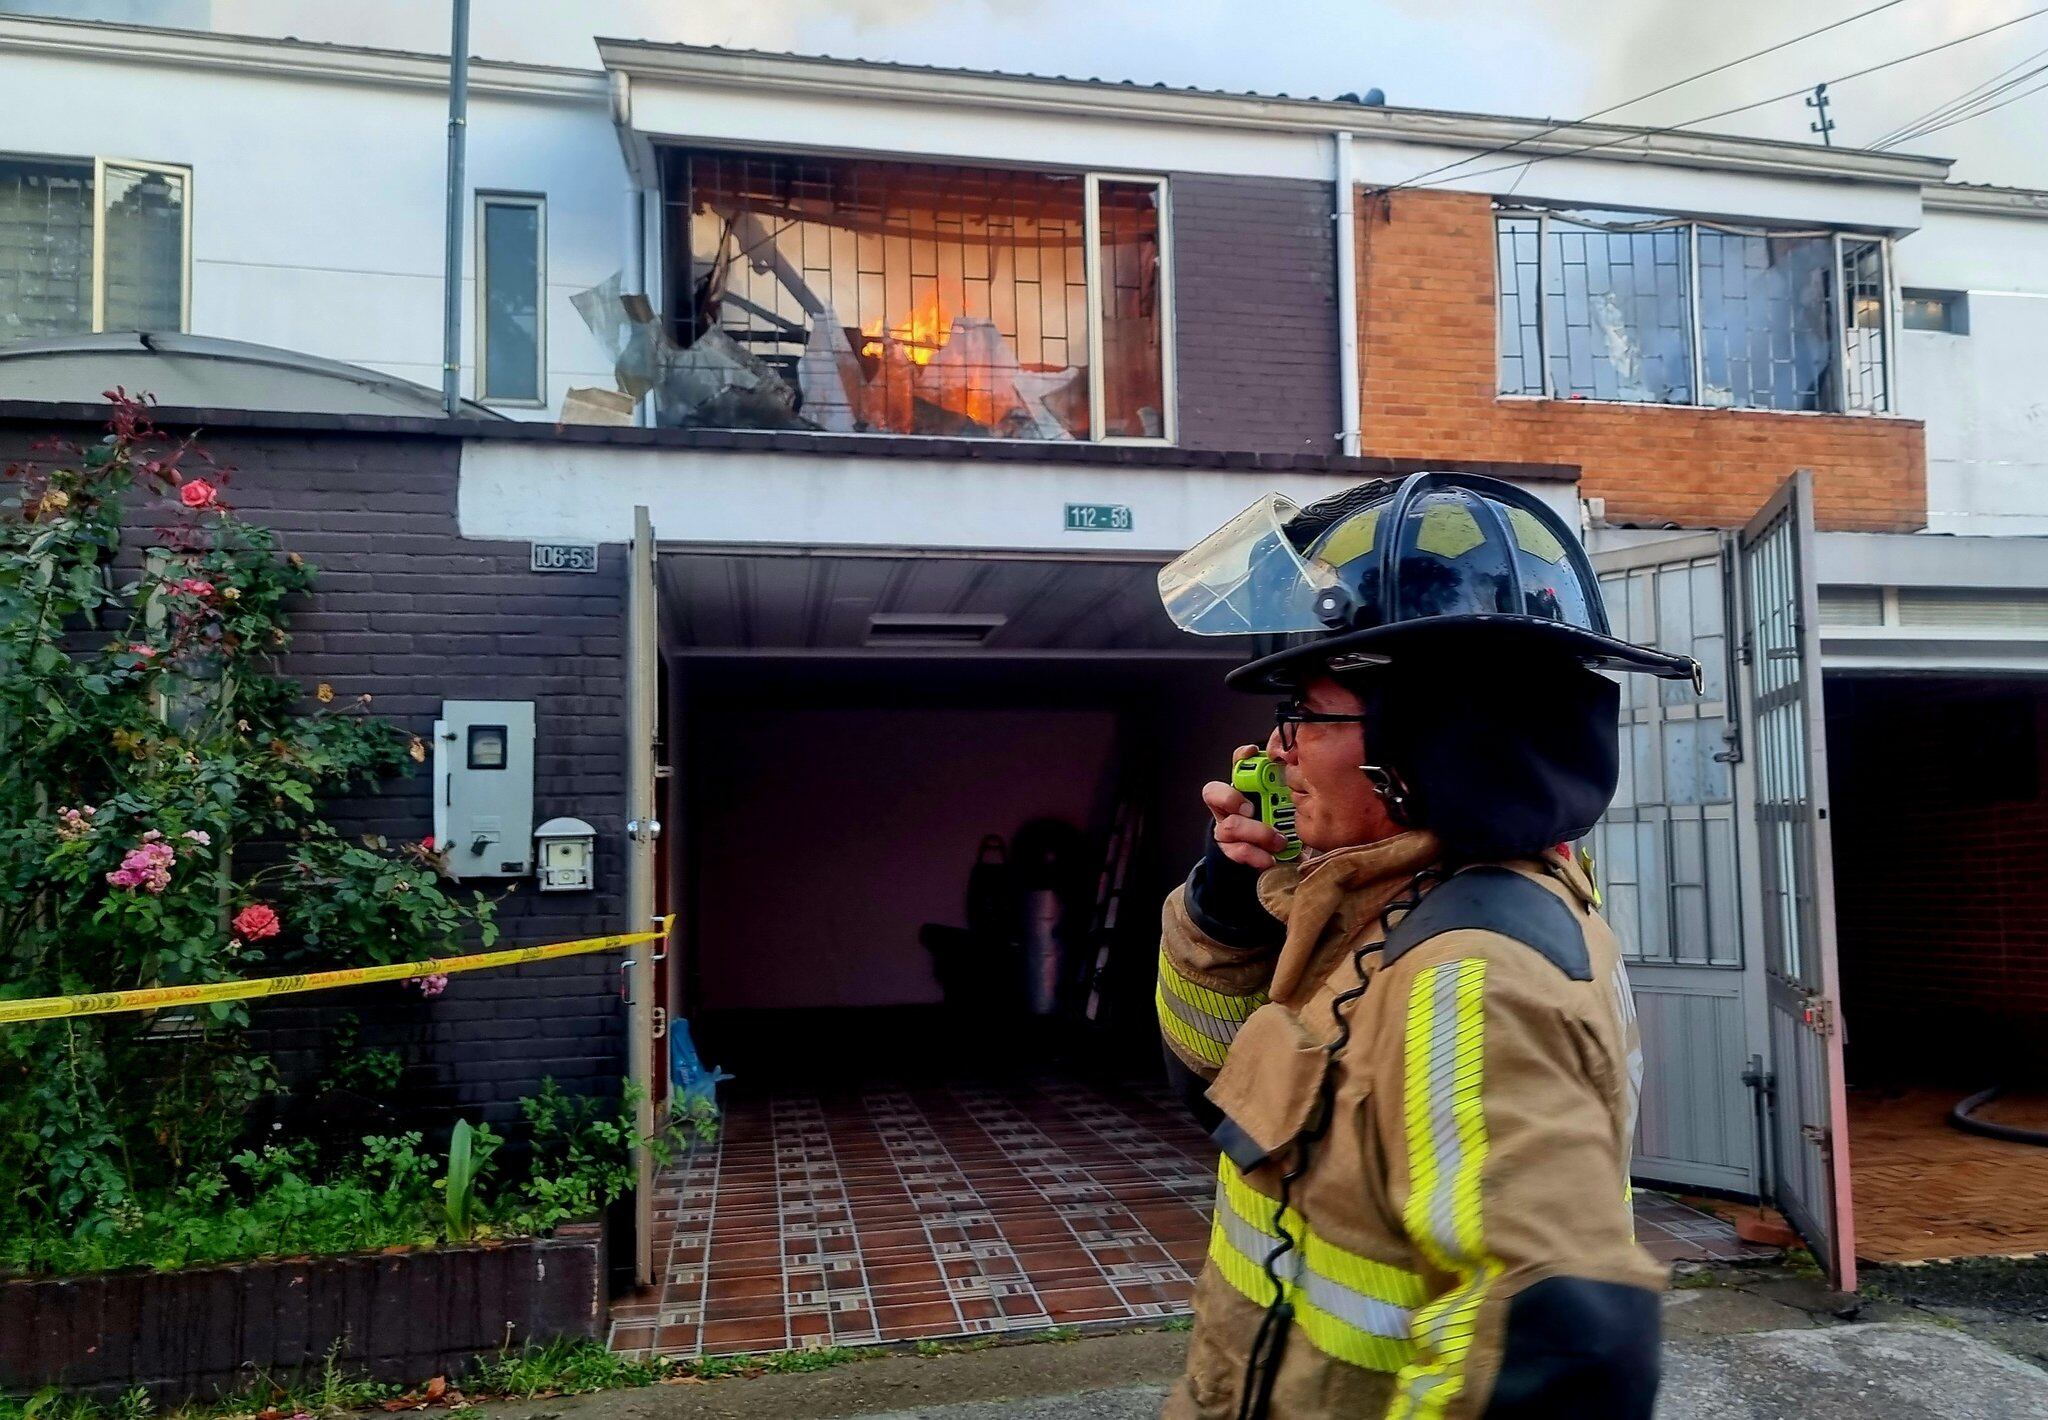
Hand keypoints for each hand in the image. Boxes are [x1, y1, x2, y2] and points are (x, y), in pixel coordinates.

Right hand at [1204, 743, 1287, 870]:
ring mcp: (1226, 827)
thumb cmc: (1284, 826)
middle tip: (1251, 809)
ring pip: (1230, 825)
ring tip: (1278, 841)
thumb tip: (1302, 775)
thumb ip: (1289, 791)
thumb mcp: (1289, 807)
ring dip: (1255, 833)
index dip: (1241, 758)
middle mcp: (1231, 804)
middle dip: (1233, 799)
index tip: (1253, 753)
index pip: (1237, 765)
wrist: (1276, 858)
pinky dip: (1255, 855)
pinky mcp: (1229, 850)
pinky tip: (1269, 858)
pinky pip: (1236, 851)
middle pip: (1217, 792)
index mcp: (1247, 787)